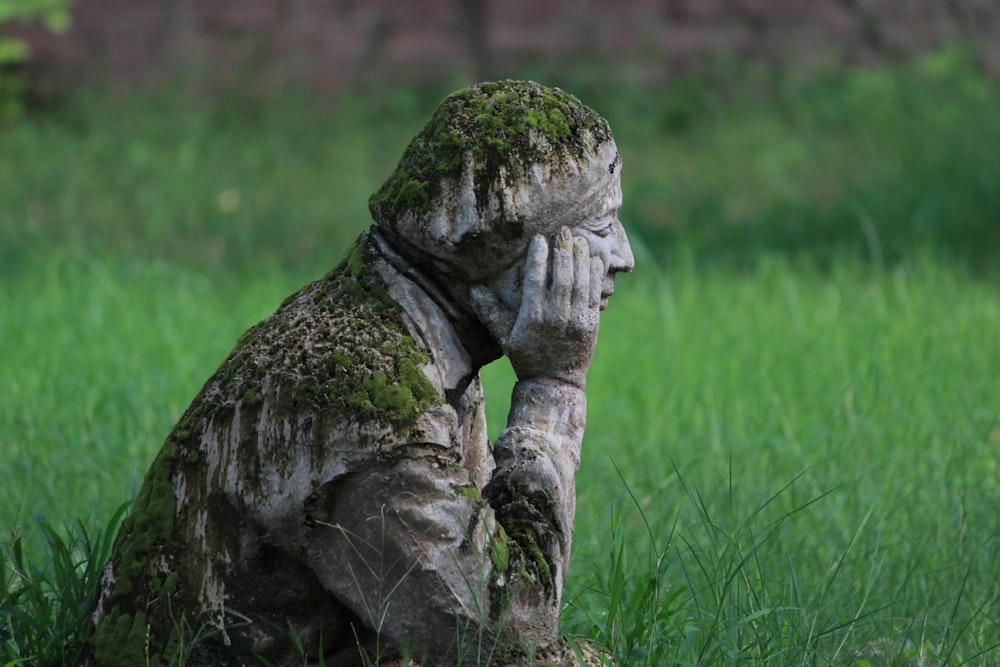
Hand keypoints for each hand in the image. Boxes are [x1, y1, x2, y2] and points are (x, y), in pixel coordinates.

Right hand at [472, 227, 602, 388]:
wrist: (553, 383)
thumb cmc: (525, 358)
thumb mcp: (504, 337)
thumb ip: (490, 312)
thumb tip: (472, 289)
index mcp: (531, 317)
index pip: (535, 280)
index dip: (538, 257)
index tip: (539, 239)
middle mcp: (554, 317)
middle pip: (560, 277)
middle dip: (563, 251)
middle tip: (564, 231)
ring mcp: (574, 320)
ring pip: (579, 283)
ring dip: (580, 258)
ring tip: (581, 239)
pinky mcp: (590, 325)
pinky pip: (593, 295)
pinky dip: (594, 276)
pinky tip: (595, 260)